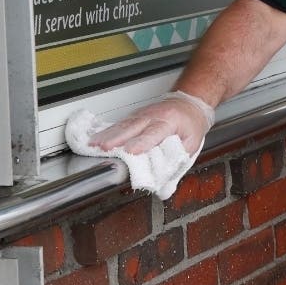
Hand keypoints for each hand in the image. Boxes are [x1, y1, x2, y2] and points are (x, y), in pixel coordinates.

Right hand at [89, 91, 214, 155]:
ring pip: (123, 124)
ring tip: (93, 144)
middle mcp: (153, 115)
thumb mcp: (192, 143)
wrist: (189, 102)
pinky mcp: (135, 116)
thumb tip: (164, 182)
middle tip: (103, 147)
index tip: (131, 151)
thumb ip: (178, 161)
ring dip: (107, 135)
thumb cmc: (190, 123)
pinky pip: (120, 123)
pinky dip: (106, 131)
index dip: (142, 142)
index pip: (154, 133)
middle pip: (133, 126)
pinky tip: (94, 138)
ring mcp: (142, 114)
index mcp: (170, 121)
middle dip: (117, 137)